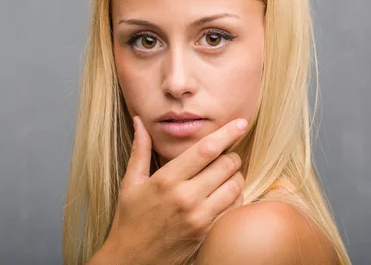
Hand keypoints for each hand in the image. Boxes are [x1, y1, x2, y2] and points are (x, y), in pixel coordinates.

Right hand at [91, 116, 247, 264]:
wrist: (131, 260)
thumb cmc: (129, 219)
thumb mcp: (130, 183)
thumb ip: (140, 150)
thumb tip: (139, 121)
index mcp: (166, 179)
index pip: (206, 149)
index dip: (227, 133)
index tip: (240, 122)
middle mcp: (186, 196)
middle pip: (227, 165)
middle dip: (231, 155)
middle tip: (224, 155)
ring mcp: (199, 216)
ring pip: (235, 186)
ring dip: (235, 176)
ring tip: (224, 175)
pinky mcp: (207, 232)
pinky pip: (234, 208)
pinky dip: (235, 197)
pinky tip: (223, 195)